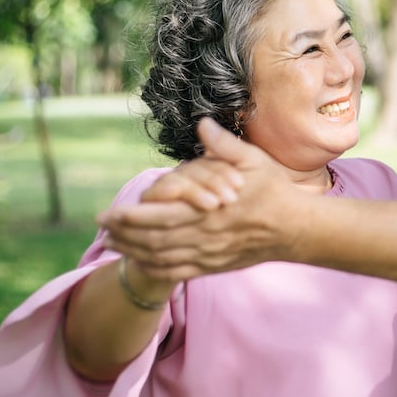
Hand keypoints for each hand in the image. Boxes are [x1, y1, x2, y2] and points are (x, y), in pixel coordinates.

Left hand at [97, 118, 304, 280]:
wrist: (295, 228)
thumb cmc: (274, 190)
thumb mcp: (253, 161)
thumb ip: (224, 145)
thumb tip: (203, 124)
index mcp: (210, 209)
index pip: (160, 216)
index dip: (131, 217)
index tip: (109, 212)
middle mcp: (205, 235)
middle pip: (154, 239)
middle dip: (123, 234)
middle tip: (101, 227)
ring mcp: (209, 254)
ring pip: (162, 257)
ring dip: (134, 252)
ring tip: (113, 245)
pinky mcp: (215, 265)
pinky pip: (179, 271)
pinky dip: (155, 268)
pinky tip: (141, 262)